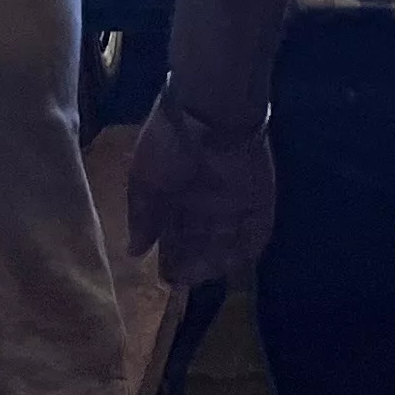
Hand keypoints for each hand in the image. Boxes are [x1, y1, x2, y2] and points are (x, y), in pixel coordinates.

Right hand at [125, 98, 275, 286]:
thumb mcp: (143, 180)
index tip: (165, 276)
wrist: (210, 113)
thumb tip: (134, 251)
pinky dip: (247, 249)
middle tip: (184, 281)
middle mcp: (205, 199)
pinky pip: (257, 231)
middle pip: (201, 240)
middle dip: (193, 262)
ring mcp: (233, 200)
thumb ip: (142, 216)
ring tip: (203, 275)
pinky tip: (234, 265)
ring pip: (227, 240)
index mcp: (177, 193)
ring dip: (217, 261)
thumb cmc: (169, 144)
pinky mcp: (259, 199)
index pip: (175, 233)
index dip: (171, 256)